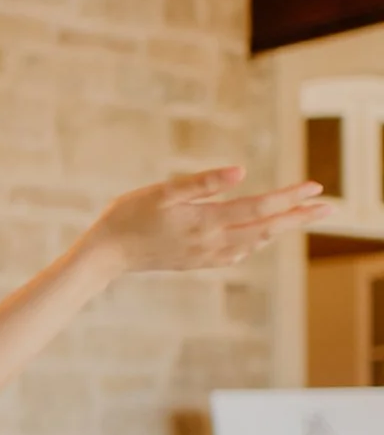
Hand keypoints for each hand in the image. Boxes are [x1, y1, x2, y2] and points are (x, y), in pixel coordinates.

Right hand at [84, 167, 328, 274]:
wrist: (105, 255)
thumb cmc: (128, 216)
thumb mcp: (162, 192)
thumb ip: (202, 183)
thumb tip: (241, 172)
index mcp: (206, 222)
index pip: (260, 207)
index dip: (290, 196)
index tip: (316, 187)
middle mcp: (211, 242)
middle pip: (266, 228)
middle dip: (299, 217)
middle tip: (329, 209)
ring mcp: (205, 255)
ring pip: (254, 243)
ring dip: (280, 230)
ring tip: (300, 220)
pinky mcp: (195, 262)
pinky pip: (235, 254)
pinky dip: (254, 244)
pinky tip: (257, 239)